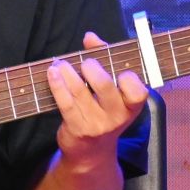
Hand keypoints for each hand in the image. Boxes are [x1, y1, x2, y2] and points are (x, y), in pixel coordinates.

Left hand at [47, 31, 147, 164]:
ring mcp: (97, 124)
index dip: (130, 80)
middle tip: (85, 63)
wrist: (91, 152)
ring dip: (68, 73)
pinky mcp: (77, 129)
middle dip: (93, 69)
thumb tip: (90, 37)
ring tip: (60, 63)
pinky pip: (66, 103)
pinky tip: (52, 73)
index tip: (119, 71)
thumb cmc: (103, 111)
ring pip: (81, 92)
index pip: (138, 93)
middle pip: (106, 87)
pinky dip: (58, 85)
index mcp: (131, 105)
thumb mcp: (112, 90)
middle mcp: (116, 116)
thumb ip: (104, 59)